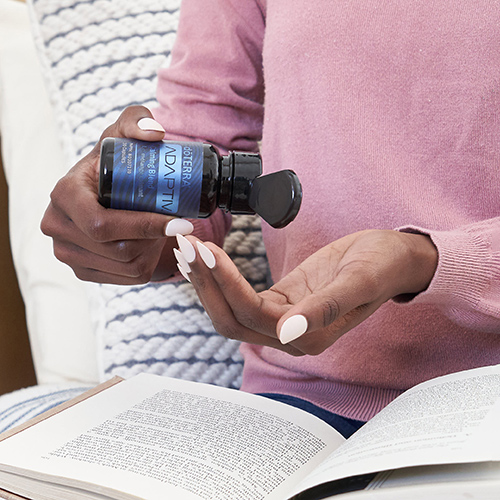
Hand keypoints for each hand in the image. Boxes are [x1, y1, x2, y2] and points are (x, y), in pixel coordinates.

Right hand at [41, 106, 189, 283]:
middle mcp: (57, 227)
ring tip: (162, 231)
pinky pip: (124, 278)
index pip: (104, 224)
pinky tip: (150, 245)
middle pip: (118, 249)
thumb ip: (137, 120)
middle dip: (154, 239)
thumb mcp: (123, 134)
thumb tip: (155, 134)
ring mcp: (66, 253)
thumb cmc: (115, 160)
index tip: (182, 222)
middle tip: (178, 225)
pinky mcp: (81, 270)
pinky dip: (145, 264)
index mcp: (64, 195)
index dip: (146, 226)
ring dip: (152, 251)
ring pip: (125, 266)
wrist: (103, 191)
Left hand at [175, 229, 437, 354]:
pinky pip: (239, 296)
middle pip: (230, 318)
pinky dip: (219, 277)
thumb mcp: (359, 280)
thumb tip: (288, 334)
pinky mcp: (278, 302)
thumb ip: (325, 307)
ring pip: (229, 309)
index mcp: (308, 337)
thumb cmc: (381, 266)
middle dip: (206, 283)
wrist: (391, 258)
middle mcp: (289, 336)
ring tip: (187, 247)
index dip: (225, 283)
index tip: (207, 249)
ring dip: (206, 280)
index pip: (251, 313)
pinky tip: (205, 256)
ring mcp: (281, 320)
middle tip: (186, 245)